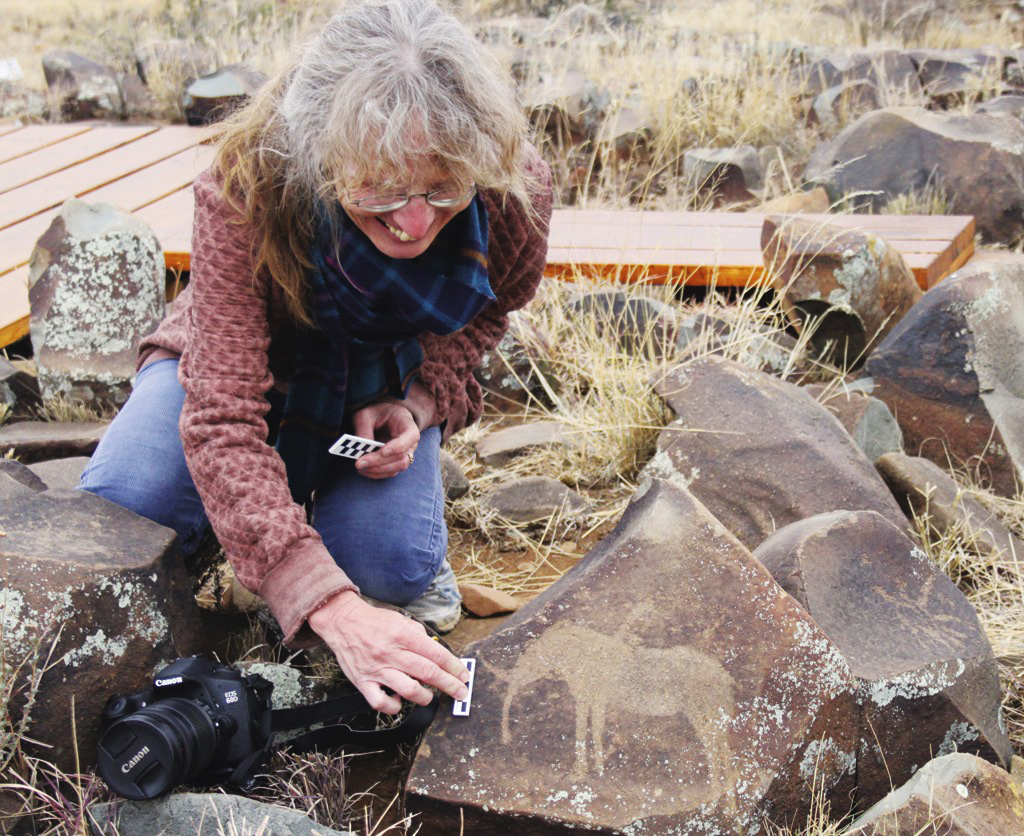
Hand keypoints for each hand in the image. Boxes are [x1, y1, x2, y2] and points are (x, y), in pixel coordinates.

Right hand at [308, 590, 469, 713]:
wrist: (342, 622)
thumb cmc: (374, 621)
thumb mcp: (400, 619)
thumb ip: (419, 634)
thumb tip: (437, 652)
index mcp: (403, 635)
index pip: (435, 654)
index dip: (453, 667)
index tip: (464, 675)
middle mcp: (391, 653)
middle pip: (427, 673)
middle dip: (449, 685)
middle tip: (461, 692)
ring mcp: (377, 670)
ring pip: (408, 690)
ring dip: (425, 697)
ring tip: (430, 696)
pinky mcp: (363, 682)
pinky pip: (380, 703)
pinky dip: (394, 706)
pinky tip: (400, 701)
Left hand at [351, 401, 418, 478]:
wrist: (381, 416)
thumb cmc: (375, 413)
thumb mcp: (366, 414)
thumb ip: (364, 429)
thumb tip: (362, 447)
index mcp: (406, 423)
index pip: (410, 436)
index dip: (397, 446)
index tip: (381, 452)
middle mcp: (411, 440)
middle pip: (401, 456)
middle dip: (380, 462)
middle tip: (359, 463)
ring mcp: (406, 453)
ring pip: (397, 467)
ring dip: (378, 470)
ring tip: (359, 466)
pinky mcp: (398, 461)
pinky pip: (391, 471)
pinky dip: (377, 473)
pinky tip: (364, 469)